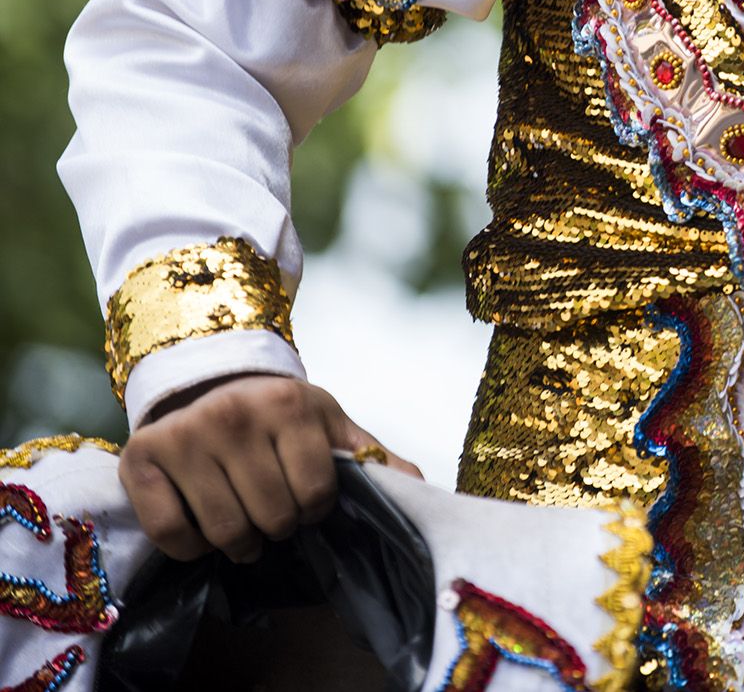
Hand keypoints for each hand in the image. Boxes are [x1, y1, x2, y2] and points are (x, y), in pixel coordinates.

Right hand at [118, 374, 421, 562]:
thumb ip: (372, 455)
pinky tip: (204, 529)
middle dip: (279, 527)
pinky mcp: (140, 460)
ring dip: (240, 543)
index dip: (315, 509)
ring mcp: (183, 436)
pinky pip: (172, 534)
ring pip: (224, 532)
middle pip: (271, 517)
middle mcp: (231, 415)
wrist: (209, 381)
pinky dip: (192, 548)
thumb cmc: (279, 412)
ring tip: (246, 527)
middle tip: (274, 515)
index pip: (316, 493)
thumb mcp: (329, 422)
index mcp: (287, 404)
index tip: (307, 500)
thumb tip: (419, 487)